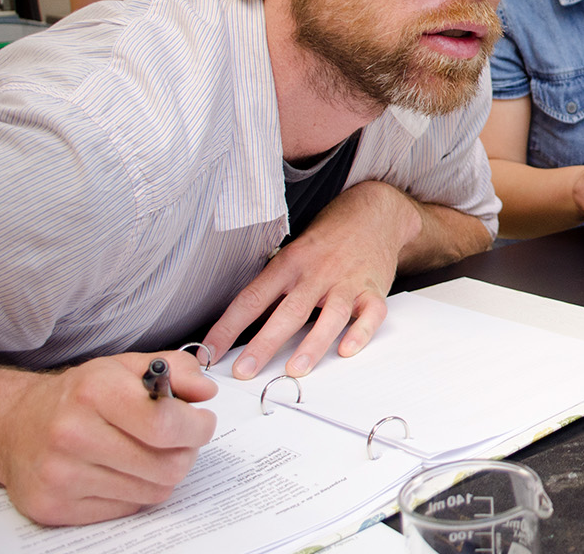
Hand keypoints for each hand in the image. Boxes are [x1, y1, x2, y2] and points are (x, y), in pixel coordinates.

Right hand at [0, 352, 216, 525]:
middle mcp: (72, 433)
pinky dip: (137, 491)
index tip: (202, 421)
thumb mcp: (128, 366)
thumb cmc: (81, 395)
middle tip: (179, 439)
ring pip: (154, 491)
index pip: (166, 424)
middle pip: (168, 465)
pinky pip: (128, 508)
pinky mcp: (54, 508)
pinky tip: (121, 471)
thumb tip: (206, 393)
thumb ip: (176, 369)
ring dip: (163, 473)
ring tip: (148, 453)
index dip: (197, 426)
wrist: (15, 425)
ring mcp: (60, 475)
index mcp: (95, 391)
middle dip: (187, 451)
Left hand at [202, 181, 413, 380]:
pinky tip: (348, 350)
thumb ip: (277, 287)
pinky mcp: (374, 289)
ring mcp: (347, 281)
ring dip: (312, 344)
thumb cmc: (328, 238)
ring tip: (295, 369)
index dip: (229, 326)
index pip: (253, 298)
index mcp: (290, 263)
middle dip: (264, 343)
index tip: (209, 351)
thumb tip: (249, 326)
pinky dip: (361, 332)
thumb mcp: (294, 253)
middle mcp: (317, 273)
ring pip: (330, 315)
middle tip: (244, 370)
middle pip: (288, 311)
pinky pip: (371, 313)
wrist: (373, 214)